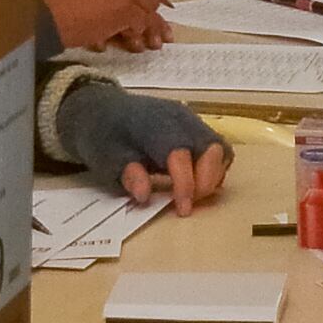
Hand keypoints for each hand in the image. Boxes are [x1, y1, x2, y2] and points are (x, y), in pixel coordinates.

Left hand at [53, 77, 230, 215]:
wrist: (103, 112)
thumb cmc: (103, 137)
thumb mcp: (104, 158)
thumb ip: (126, 174)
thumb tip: (144, 195)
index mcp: (153, 123)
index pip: (179, 151)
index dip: (186, 182)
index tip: (183, 209)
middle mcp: (179, 118)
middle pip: (211, 146)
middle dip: (207, 180)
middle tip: (188, 204)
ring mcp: (191, 120)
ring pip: (219, 148)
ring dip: (213, 176)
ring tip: (193, 196)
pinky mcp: (197, 127)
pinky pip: (218, 149)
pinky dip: (214, 169)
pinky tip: (197, 185)